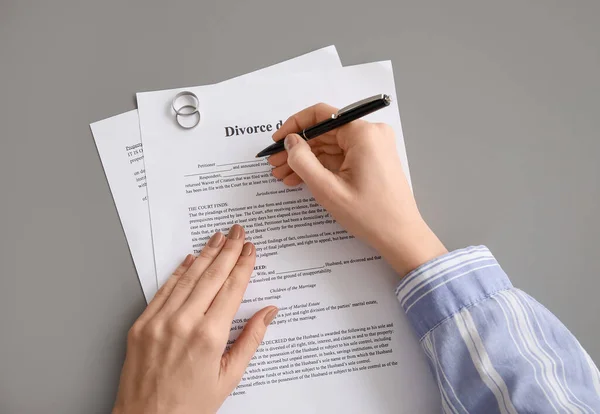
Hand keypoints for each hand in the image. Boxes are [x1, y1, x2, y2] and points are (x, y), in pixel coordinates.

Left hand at [113, 225, 277, 413]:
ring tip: (218, 238)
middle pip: (211, 276)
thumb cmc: (188, 406)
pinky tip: (189, 259)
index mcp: (209, 337)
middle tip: (237, 232)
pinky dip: (178, 272)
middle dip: (227, 250)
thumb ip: (250, 340)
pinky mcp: (142, 324)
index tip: (250, 249)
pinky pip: (163, 290)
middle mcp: (183, 323)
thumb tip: (268, 313)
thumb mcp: (228, 378)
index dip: (243, 265)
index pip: (232, 289)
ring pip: (187, 278)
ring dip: (205, 255)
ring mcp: (159, 322)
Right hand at [269, 103, 446, 276]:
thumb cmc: (369, 215)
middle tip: (274, 163)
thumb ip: (303, 161)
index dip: (294, 125)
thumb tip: (290, 141)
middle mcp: (371, 134)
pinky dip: (321, 166)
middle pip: (324, 132)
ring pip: (330, 146)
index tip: (277, 141)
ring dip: (306, 159)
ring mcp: (373, 147)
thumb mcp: (327, 189)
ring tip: (282, 174)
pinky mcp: (372, 160)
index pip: (321, 115)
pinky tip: (300, 179)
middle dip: (297, 148)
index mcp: (363, 134)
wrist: (400, 236)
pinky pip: (340, 156)